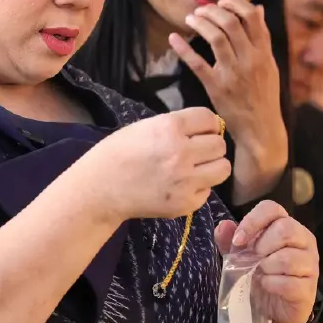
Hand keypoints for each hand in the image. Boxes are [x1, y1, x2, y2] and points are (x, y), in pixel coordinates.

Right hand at [82, 106, 230, 221]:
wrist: (99, 189)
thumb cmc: (116, 154)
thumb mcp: (143, 128)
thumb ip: (174, 127)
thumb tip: (203, 130)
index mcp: (169, 127)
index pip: (209, 119)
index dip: (206, 125)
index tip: (199, 131)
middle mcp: (181, 152)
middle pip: (220, 145)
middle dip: (209, 146)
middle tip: (195, 152)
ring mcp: (185, 180)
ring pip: (222, 168)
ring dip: (211, 167)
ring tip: (194, 169)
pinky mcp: (185, 203)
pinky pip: (207, 191)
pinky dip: (197, 188)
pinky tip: (179, 186)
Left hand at [170, 0, 286, 194]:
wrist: (261, 128)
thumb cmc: (263, 94)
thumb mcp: (270, 64)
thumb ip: (262, 37)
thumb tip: (259, 8)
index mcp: (264, 52)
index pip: (252, 16)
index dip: (234, 3)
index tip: (222, 1)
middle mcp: (250, 60)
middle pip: (230, 22)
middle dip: (213, 10)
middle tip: (201, 10)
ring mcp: (232, 73)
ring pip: (215, 37)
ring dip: (200, 23)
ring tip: (190, 19)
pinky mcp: (215, 86)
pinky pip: (196, 63)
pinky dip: (183, 48)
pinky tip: (174, 38)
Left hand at [215, 200, 318, 322]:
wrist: (270, 309)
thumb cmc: (257, 275)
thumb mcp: (238, 256)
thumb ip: (229, 240)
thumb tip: (223, 225)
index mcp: (286, 226)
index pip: (272, 209)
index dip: (253, 221)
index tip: (238, 240)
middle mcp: (303, 241)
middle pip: (286, 229)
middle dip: (262, 245)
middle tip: (253, 259)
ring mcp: (310, 264)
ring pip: (288, 257)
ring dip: (266, 267)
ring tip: (261, 273)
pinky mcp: (309, 288)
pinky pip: (289, 282)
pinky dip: (272, 284)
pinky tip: (267, 286)